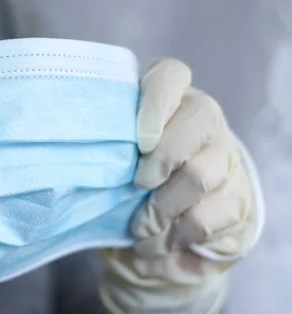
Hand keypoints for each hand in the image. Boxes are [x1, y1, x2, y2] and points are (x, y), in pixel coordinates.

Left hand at [97, 59, 261, 313]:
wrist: (160, 234)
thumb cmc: (125, 185)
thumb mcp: (111, 161)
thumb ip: (104, 148)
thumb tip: (76, 160)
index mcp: (168, 102)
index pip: (171, 75)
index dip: (156, 103)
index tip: (138, 140)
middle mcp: (203, 122)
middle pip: (201, 119)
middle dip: (162, 159)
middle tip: (138, 184)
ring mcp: (225, 160)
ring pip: (201, 174)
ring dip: (163, 206)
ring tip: (141, 225)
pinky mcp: (236, 200)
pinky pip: (209, 216)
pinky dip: (178, 233)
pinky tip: (164, 238)